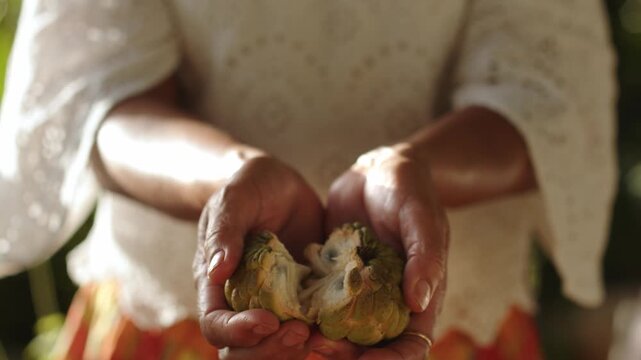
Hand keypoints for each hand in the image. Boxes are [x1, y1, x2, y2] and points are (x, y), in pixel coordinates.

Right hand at [194, 155, 323, 359]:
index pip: (215, 325)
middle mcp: (243, 301)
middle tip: (301, 332)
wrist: (278, 184)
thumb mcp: (235, 198)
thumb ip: (224, 231)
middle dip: (269, 350)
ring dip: (294, 350)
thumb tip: (216, 271)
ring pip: (274, 349)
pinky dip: (321, 335)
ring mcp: (273, 304)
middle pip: (243, 351)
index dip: (237, 333)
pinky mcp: (302, 299)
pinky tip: (337, 324)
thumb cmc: (249, 187)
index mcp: (217, 283)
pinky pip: (307, 329)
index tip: (268, 321)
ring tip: (319, 332)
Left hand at [313, 145, 448, 359]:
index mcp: (418, 296)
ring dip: (322, 338)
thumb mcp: (421, 217)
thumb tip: (419, 301)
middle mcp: (387, 301)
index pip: (410, 344)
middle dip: (347, 353)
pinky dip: (306, 312)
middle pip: (371, 345)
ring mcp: (358, 291)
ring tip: (299, 332)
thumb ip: (426, 256)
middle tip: (319, 345)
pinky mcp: (333, 277)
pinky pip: (320, 303)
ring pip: (341, 330)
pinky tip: (286, 310)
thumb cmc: (410, 189)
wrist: (378, 169)